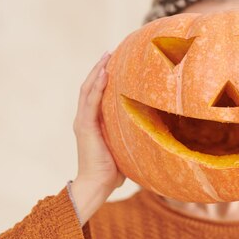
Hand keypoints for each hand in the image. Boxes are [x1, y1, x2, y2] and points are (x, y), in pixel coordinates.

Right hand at [71, 52, 124, 222]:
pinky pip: (90, 102)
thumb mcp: (124, 149)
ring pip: (87, 90)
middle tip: (109, 52)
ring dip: (96, 71)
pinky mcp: (85, 127)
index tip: (113, 63)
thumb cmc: (112, 171)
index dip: (102, 78)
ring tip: (106, 56)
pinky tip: (104, 73)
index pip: (95, 94)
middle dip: (98, 68)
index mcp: (92, 123)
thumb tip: (155, 135)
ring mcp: (83, 122)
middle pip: (89, 87)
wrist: (97, 185)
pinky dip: (96, 86)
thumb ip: (132, 139)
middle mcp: (85, 119)